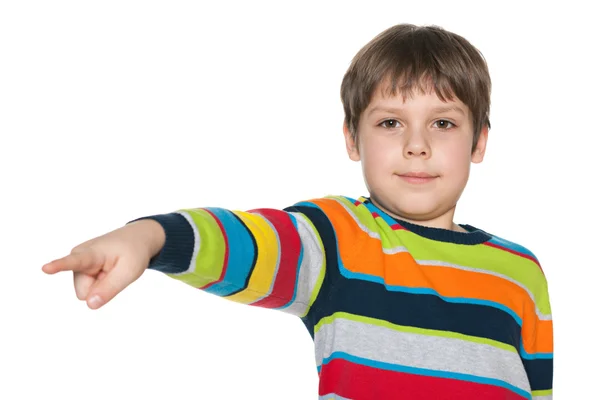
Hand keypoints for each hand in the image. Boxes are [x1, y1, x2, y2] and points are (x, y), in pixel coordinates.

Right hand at [41, 219, 165, 309]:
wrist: (136, 238)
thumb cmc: (133, 253)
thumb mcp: (130, 271)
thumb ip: (109, 289)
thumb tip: (89, 305)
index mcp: (92, 253)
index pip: (73, 261)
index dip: (58, 266)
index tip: (45, 268)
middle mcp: (79, 256)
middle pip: (83, 292)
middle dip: (99, 289)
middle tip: (113, 272)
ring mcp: (78, 262)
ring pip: (85, 292)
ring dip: (100, 286)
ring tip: (110, 269)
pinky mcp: (79, 268)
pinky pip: (88, 288)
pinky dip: (99, 284)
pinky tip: (105, 271)